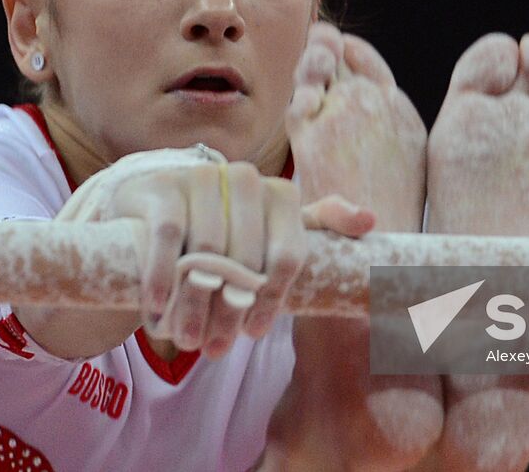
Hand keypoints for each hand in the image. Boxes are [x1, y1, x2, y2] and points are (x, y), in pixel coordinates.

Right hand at [62, 152, 373, 358]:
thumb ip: (321, 225)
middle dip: (228, 311)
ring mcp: (202, 178)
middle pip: (245, 261)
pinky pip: (169, 234)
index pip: (288, 258)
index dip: (271, 301)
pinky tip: (159, 308)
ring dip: (193, 304)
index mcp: (281, 194)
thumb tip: (369, 220)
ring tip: (186, 338)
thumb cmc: (228, 231)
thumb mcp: (276, 229)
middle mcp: (246, 178)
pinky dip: (163, 275)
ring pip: (207, 252)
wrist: (159, 209)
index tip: (252, 333)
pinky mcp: (163, 186)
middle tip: (214, 348)